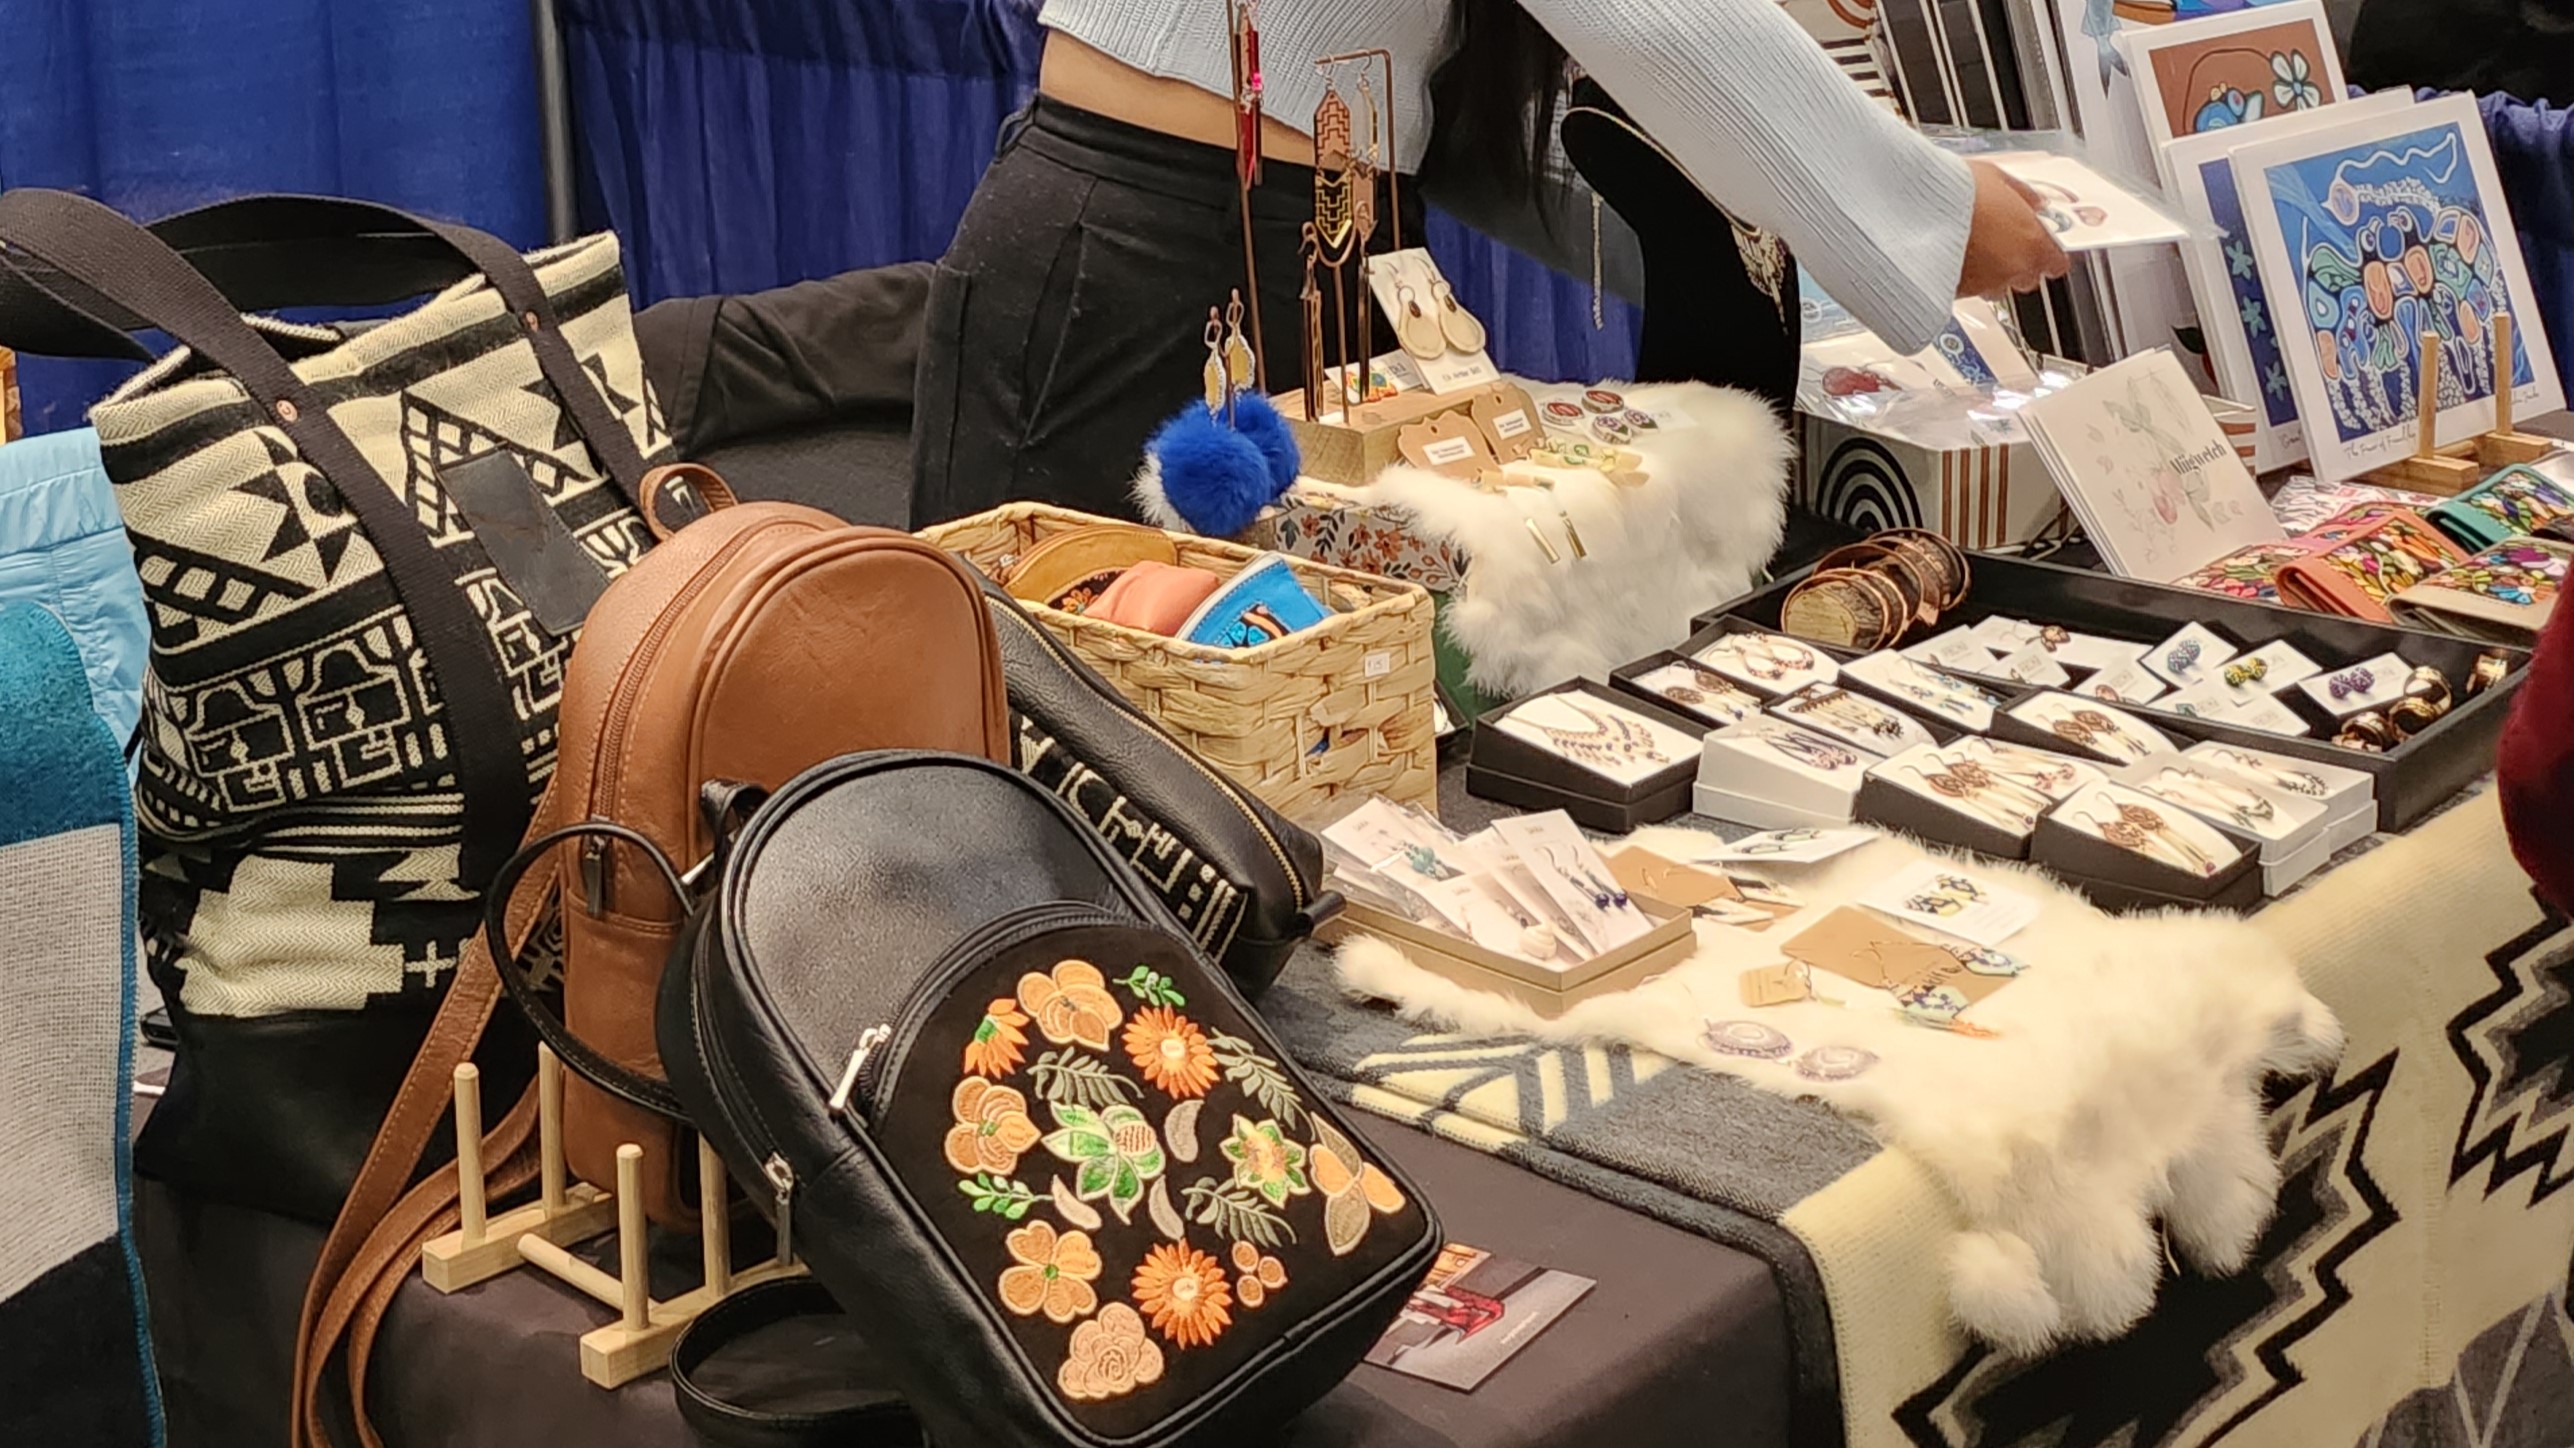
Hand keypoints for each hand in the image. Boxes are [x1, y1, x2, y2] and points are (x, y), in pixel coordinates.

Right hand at [1957, 161, 2071, 297]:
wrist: (1910, 212)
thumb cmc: (1953, 192)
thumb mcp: (1996, 176)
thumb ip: (2023, 194)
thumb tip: (2035, 202)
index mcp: (2031, 242)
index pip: (2057, 262)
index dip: (2049, 251)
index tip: (2041, 240)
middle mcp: (2011, 270)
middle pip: (2028, 278)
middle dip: (2020, 262)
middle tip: (2003, 239)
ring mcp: (1983, 285)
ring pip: (1997, 286)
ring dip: (1992, 271)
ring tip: (1974, 246)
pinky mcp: (1954, 293)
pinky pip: (1969, 289)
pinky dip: (1966, 275)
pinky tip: (1954, 254)